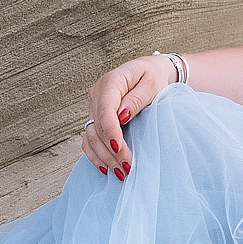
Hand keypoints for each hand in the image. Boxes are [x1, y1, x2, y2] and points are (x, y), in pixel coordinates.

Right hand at [77, 55, 172, 177]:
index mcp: (111, 81)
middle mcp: (98, 94)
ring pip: (91, 136)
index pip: (105, 110)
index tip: (119, 149)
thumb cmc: (153, 77)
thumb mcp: (152, 84)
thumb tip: (121, 116)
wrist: (150, 72)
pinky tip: (105, 168)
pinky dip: (95, 154)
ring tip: (120, 172)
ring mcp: (94, 106)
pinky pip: (89, 138)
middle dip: (111, 150)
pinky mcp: (95, 117)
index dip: (111, 132)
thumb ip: (136, 99)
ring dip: (103, 156)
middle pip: (98, 126)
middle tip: (127, 167)